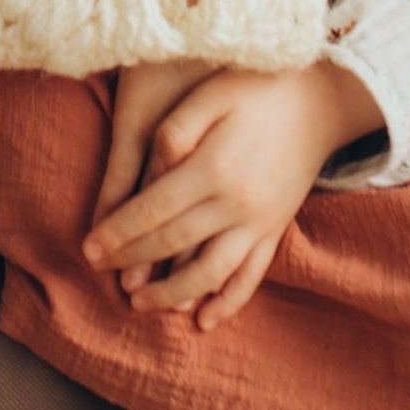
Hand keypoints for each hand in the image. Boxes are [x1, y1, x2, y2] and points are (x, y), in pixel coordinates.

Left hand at [83, 63, 384, 328]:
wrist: (321, 100)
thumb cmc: (258, 88)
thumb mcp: (212, 94)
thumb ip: (177, 131)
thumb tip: (151, 169)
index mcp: (213, 168)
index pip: (153, 210)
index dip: (117, 232)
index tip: (88, 248)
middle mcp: (237, 203)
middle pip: (174, 243)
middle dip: (132, 261)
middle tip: (98, 271)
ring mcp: (260, 221)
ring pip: (210, 272)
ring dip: (173, 294)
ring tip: (139, 304)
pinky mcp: (276, 229)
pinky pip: (252, 275)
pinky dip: (229, 301)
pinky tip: (205, 320)